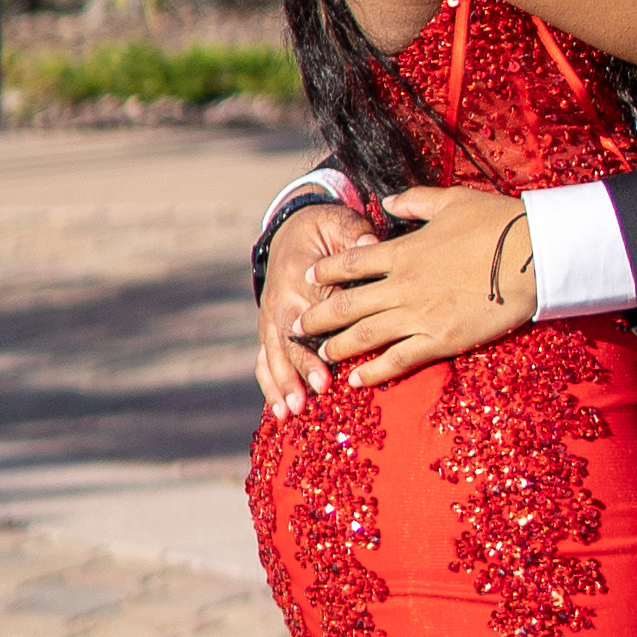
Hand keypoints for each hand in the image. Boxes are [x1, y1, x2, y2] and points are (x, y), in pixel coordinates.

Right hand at [257, 202, 377, 414]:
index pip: (309, 310)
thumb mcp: (339, 222)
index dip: (319, 337)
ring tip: (292, 412)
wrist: (292, 230)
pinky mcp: (270, 330)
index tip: (331, 362)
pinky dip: (270, 386)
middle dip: (301, 367)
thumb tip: (371, 244)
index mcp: (298, 274)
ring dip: (282, 383)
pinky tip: (278, 414)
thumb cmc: (324, 230)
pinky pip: (265, 360)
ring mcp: (271, 317)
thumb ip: (354, 234)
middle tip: (315, 392)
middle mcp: (279, 299)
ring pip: (273, 354)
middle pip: (288, 339)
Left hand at [296, 186, 539, 386]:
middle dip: (317, 317)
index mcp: (404, 250)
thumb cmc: (497, 222)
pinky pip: (398, 360)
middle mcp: (402, 285)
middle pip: (347, 304)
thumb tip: (388, 201)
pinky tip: (356, 380)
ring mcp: (419, 315)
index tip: (309, 279)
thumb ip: (415, 202)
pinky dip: (373, 371)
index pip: (352, 262)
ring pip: (365, 335)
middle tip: (297, 326)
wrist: (533, 254)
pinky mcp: (440, 339)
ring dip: (338, 346)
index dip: (327, 272)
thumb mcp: (452, 200)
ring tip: (320, 355)